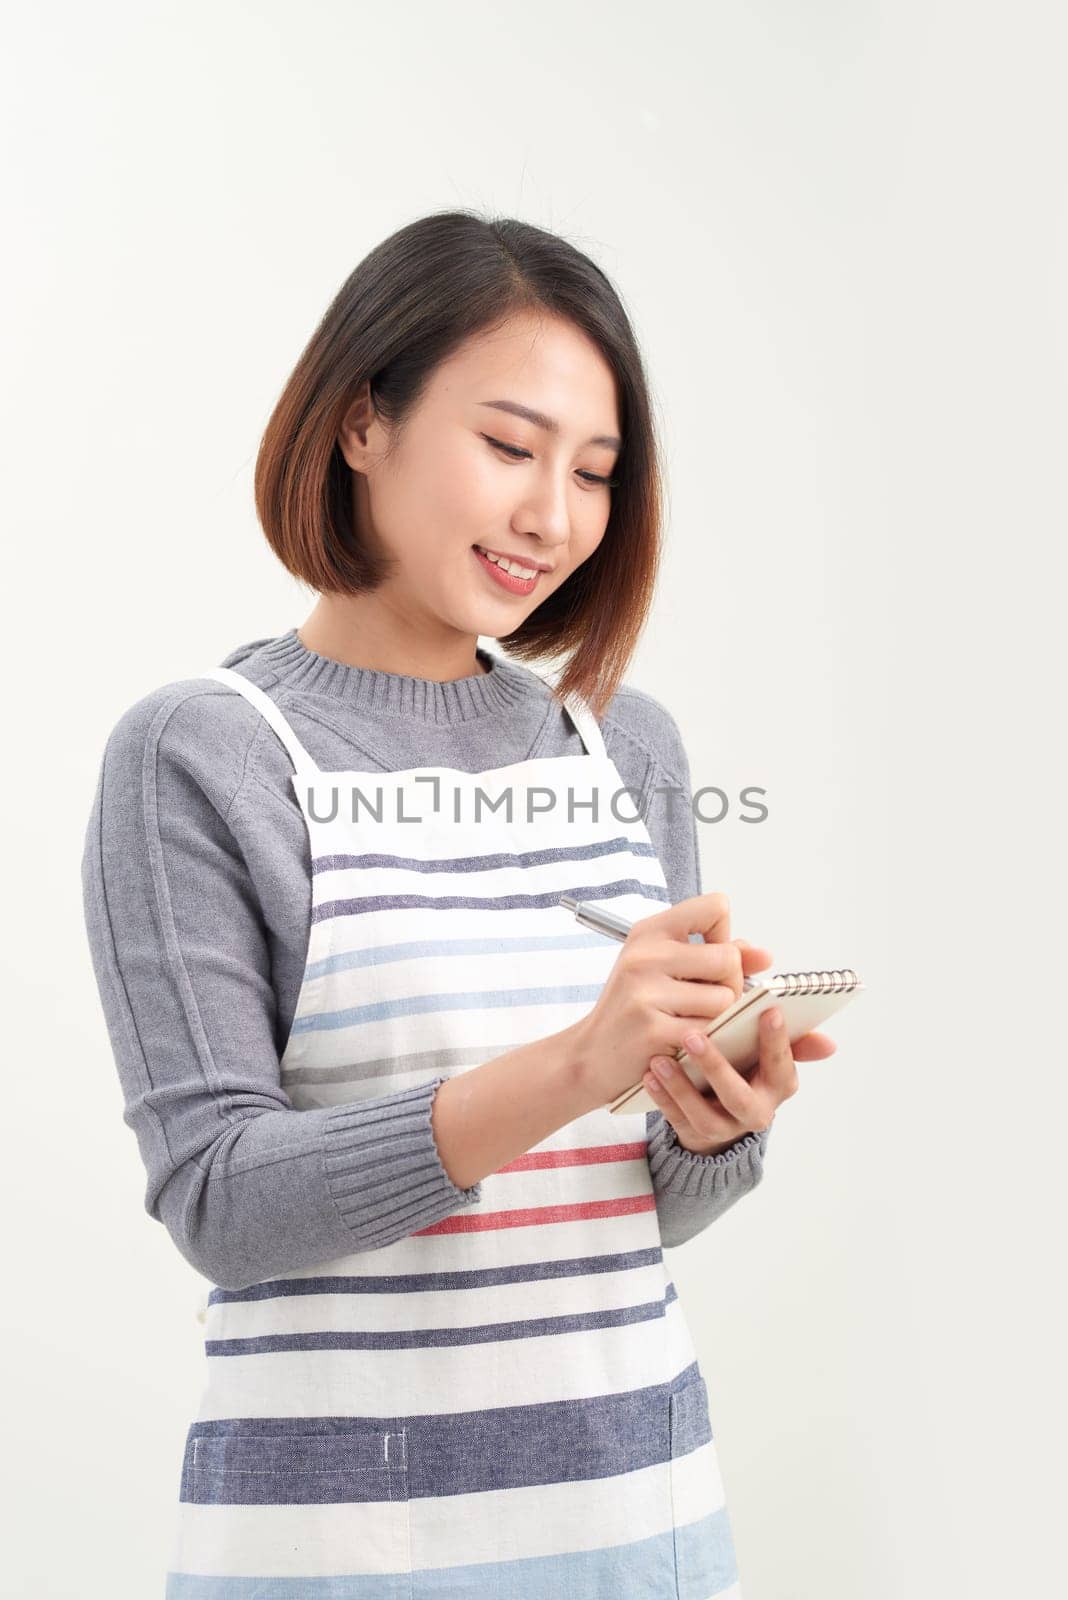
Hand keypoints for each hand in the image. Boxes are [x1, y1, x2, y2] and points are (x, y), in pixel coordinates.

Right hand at [568, 892, 776, 1103]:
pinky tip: (683, 1043)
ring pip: (725, 998)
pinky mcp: (651, 1029)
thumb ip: (718, 955)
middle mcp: (645, 955)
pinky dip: (706, 1042)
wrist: (590, 1055)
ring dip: (717, 1018)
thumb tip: (765, 957)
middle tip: (704, 1002)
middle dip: (730, 985)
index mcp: (650, 931)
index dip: (723, 936)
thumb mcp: (667, 969)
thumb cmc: (635, 1008)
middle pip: (728, 958)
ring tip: (690, 1023)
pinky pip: (709, 1031)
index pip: (716, 907)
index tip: (706, 959)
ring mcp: (646, 991)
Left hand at [641, 1001, 837, 1154]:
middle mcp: (757, 1111)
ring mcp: (726, 1127)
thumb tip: (829, 1044)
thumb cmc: (745, 1059)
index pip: (782, 1065)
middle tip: (693, 1036)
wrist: (722, 1106)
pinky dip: (663, 1099)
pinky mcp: (696, 1134)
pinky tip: (650, 1076)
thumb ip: (787, 1035)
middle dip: (717, 1067)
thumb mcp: (765, 1047)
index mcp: (780, 1084)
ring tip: (660, 1060)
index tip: (767, 1011)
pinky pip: (678, 1121)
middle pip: (739, 1097)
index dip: (777, 1042)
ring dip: (682, 1088)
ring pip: (705, 1116)